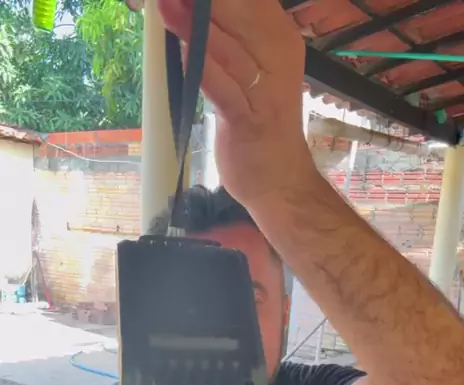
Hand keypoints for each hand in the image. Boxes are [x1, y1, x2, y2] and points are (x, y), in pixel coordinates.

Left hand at [158, 0, 312, 210]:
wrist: (280, 178)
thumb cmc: (260, 118)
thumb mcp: (251, 65)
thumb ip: (228, 33)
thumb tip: (190, 6)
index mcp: (279, 36)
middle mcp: (277, 56)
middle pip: (239, 13)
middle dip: (203, 3)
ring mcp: (264, 90)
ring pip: (228, 50)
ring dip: (193, 26)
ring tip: (165, 4)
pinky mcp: (247, 122)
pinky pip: (223, 91)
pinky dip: (204, 70)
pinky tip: (181, 50)